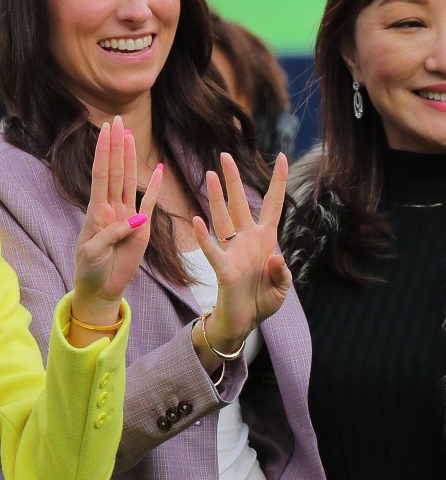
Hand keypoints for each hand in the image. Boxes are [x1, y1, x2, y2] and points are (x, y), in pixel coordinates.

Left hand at [71, 116, 162, 323]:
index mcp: (96, 211)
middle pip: (115, 169)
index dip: (103, 151)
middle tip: (116, 119)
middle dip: (115, 144)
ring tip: (130, 135)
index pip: (101, 174)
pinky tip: (157, 169)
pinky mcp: (141, 229)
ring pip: (129, 180)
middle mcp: (111, 208)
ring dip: (130, 158)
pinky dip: (153, 186)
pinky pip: (149, 204)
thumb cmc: (90, 270)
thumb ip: (110, 234)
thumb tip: (136, 221)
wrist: (100, 288)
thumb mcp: (93, 252)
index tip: (103, 129)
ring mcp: (127, 216)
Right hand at [192, 151, 290, 352]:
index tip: (280, 156)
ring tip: (210, 176)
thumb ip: (282, 272)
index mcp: (266, 240)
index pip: (272, 205)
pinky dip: (204, 237)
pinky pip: (212, 250)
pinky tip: (197, 221)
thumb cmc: (262, 303)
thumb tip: (277, 257)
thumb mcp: (281, 289)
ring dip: (216, 198)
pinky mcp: (224, 269)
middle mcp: (248, 241)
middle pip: (239, 204)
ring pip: (223, 219)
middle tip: (224, 156)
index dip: (277, 181)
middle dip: (233, 179)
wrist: (244, 323)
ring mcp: (234, 252)